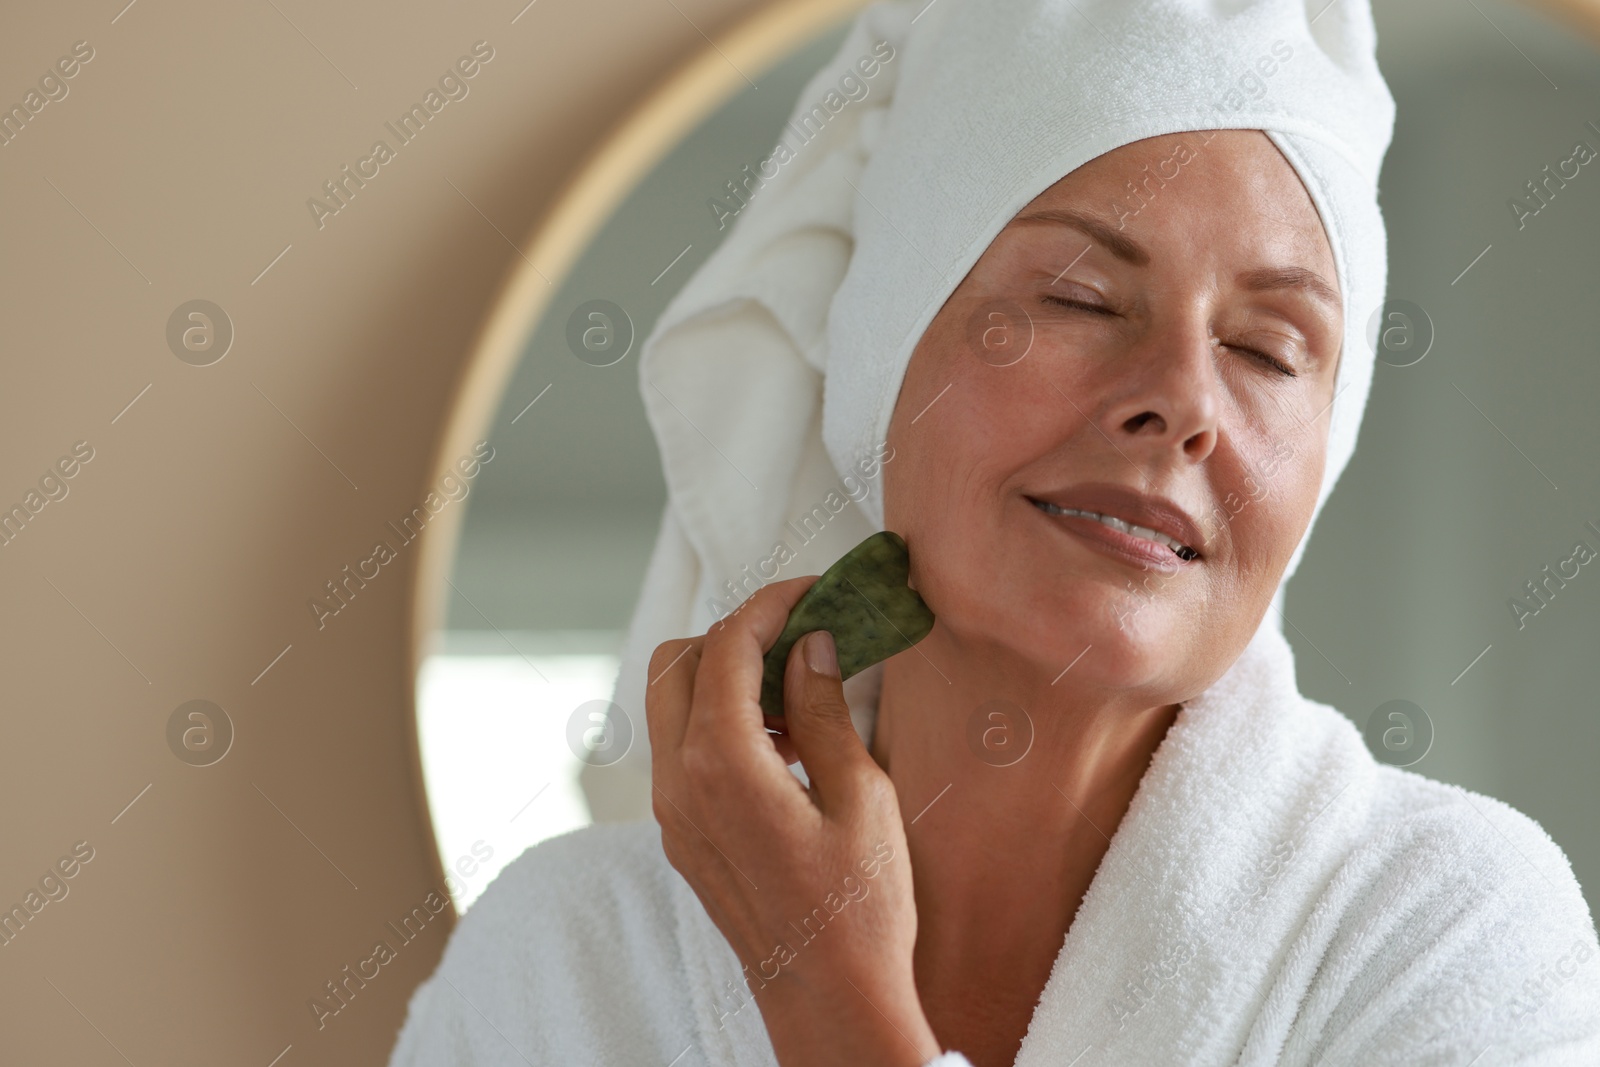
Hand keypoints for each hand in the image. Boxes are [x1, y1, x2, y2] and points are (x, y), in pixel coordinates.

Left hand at [646, 575, 940, 1066]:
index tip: (812, 589)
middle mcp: (678, 784)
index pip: (725, 647)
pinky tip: (785, 743)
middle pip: (676, 663)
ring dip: (724, 678)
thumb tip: (808, 644)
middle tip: (801, 635)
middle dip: (733, 634)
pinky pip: (681, 751)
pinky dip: (719, 722)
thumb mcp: (861, 796)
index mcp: (721, 766)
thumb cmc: (859, 907)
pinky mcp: (682, 836)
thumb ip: (823, 710)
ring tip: (801, 694)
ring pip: (670, 706)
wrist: (830, 1000)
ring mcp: (673, 814)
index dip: (768, 604)